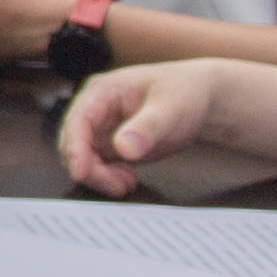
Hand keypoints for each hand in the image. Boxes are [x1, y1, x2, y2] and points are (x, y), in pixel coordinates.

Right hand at [57, 59, 234, 196]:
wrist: (202, 98)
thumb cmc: (185, 91)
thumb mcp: (170, 108)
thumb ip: (147, 127)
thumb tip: (123, 148)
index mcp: (102, 91)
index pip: (77, 121)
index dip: (75, 148)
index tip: (81, 172)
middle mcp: (95, 110)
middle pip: (75, 144)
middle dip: (91, 168)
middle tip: (118, 185)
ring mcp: (102, 128)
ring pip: (84, 159)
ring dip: (100, 176)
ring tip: (128, 182)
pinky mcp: (111, 145)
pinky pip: (98, 166)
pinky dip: (108, 177)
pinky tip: (129, 180)